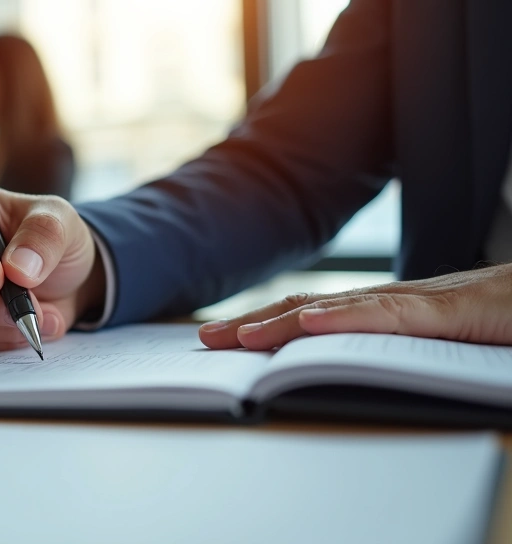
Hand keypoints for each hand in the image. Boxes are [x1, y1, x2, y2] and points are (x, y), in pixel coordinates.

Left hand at [198, 263, 511, 349]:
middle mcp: (411, 299)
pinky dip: (352, 317)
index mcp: (407, 310)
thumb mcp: (458, 344)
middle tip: (205, 342)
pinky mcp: (465, 309)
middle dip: (258, 324)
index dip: (273, 323)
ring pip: (345, 308)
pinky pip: (400, 313)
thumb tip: (358, 372)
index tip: (226, 339)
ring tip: (236, 338)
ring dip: (285, 321)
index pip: (325, 314)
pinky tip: (309, 324)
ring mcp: (436, 301)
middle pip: (318, 308)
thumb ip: (412, 351)